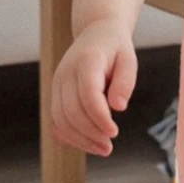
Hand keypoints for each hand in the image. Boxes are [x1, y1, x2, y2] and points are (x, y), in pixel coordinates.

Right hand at [50, 18, 137, 155]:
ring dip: (80, 139)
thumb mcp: (128, 59)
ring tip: (102, 149)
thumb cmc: (115, 49)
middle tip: (110, 147)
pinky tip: (86, 144)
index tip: (114, 132)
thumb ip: (125, 82)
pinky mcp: (55, 94)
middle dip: (91, 133)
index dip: (99, 117)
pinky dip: (68, 136)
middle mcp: (66, 73)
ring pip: (60, 119)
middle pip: (72, 111)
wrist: (95, 33)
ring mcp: (57, 84)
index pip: (88, 95)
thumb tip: (118, 107)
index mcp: (86, 62)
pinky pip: (56, 121)